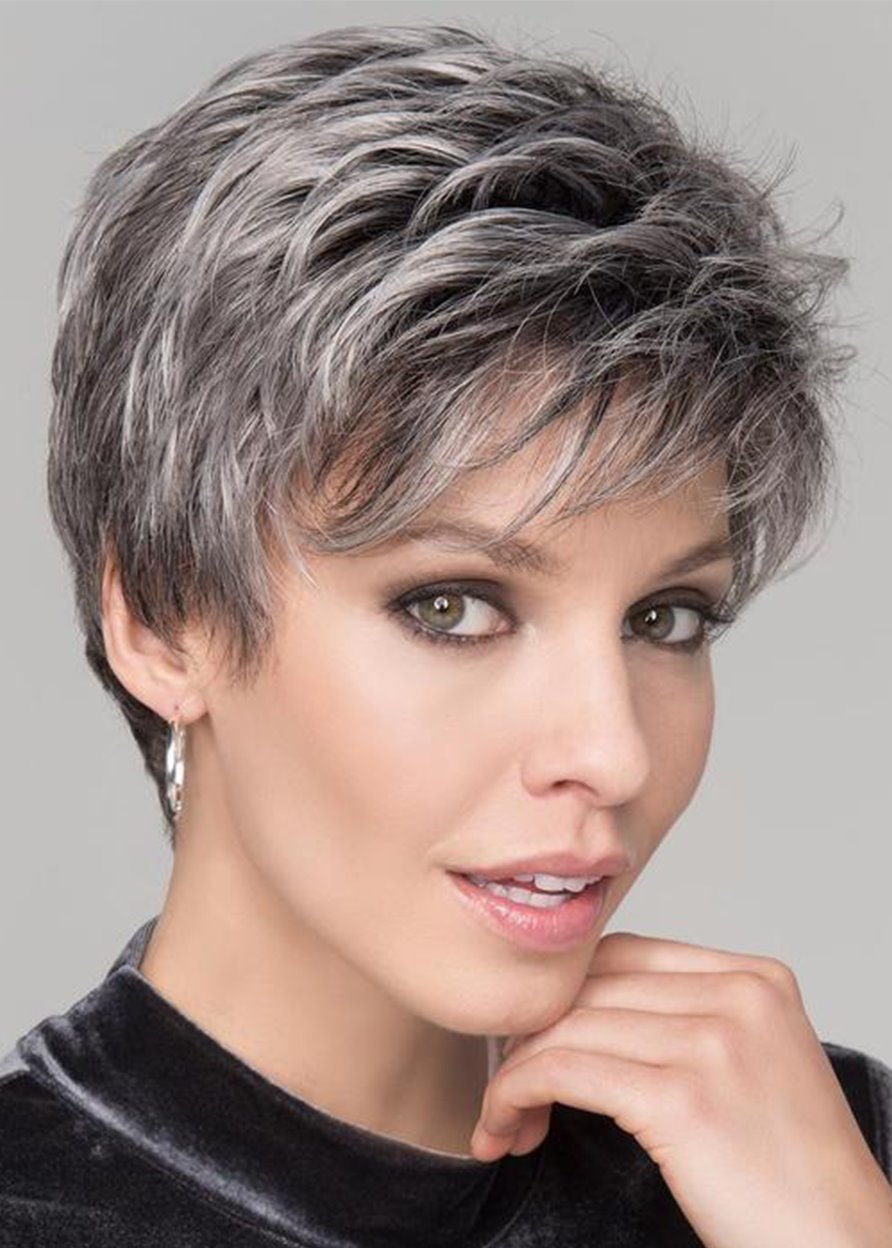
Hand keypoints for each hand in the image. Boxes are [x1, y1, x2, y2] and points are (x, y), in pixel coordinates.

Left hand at [471, 932, 891, 1247]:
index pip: (624, 955)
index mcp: (757, 978)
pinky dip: (515, 1095)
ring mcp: (713, 1043)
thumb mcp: (756, 1065)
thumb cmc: (793, 1177)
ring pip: (567, 1027)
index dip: (563, 996)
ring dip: (515, 1072)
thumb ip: (692, 1019)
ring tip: (504, 1120)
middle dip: (531, 1033)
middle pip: (590, 987)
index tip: (530, 1038)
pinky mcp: (683, 1099)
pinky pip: (563, 1072)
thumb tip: (589, 1007)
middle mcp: (738, 997)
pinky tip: (505, 1127)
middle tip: (507, 1083)